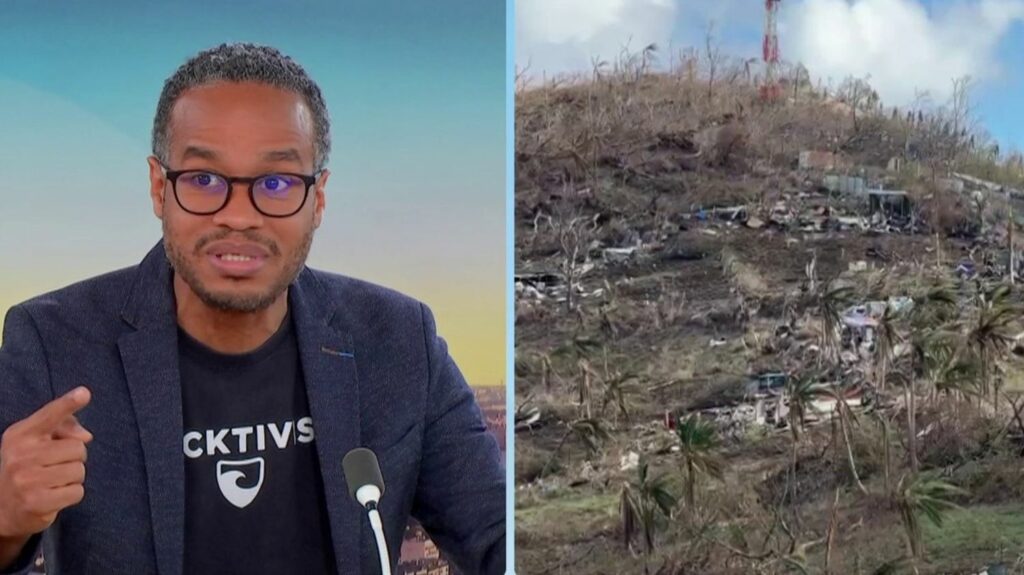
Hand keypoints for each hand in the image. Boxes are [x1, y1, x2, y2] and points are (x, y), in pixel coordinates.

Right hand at [0, 387, 91, 538]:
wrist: (3, 508)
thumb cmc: (28, 467)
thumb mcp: (38, 442)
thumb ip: (64, 428)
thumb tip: (85, 436)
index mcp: (20, 435)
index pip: (49, 416)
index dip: (68, 404)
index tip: (84, 393)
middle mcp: (20, 455)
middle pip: (77, 448)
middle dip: (74, 458)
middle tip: (55, 466)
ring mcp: (26, 480)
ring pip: (79, 470)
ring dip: (73, 478)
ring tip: (53, 481)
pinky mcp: (36, 503)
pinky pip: (77, 492)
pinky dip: (71, 495)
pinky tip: (53, 496)